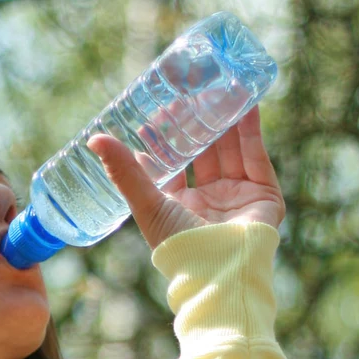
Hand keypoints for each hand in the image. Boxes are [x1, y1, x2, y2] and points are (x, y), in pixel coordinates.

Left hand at [86, 105, 284, 249]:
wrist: (220, 269)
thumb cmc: (178, 245)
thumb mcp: (147, 204)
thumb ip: (125, 172)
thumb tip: (95, 139)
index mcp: (178, 206)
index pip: (172, 165)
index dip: (166, 139)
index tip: (159, 111)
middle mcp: (208, 201)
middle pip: (203, 153)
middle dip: (197, 124)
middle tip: (189, 93)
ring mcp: (236, 197)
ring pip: (230, 150)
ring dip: (225, 120)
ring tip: (217, 89)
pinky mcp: (263, 194)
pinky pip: (256, 155)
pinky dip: (251, 130)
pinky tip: (246, 104)